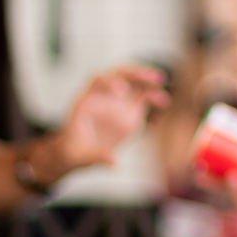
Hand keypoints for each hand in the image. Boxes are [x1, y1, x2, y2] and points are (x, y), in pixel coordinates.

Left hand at [46, 65, 169, 172]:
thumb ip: (98, 156)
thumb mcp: (81, 155)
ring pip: (134, 83)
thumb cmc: (73, 150)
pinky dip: (154, 97)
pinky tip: (163, 103)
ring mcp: (117, 103)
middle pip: (119, 75)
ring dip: (148, 80)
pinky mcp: (129, 111)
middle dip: (135, 73)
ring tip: (161, 83)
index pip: (98, 81)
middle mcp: (103, 96)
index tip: (122, 92)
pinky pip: (144, 98)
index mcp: (87, 100)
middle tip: (151, 76)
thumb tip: (115, 162)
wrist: (77, 152)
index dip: (110, 82)